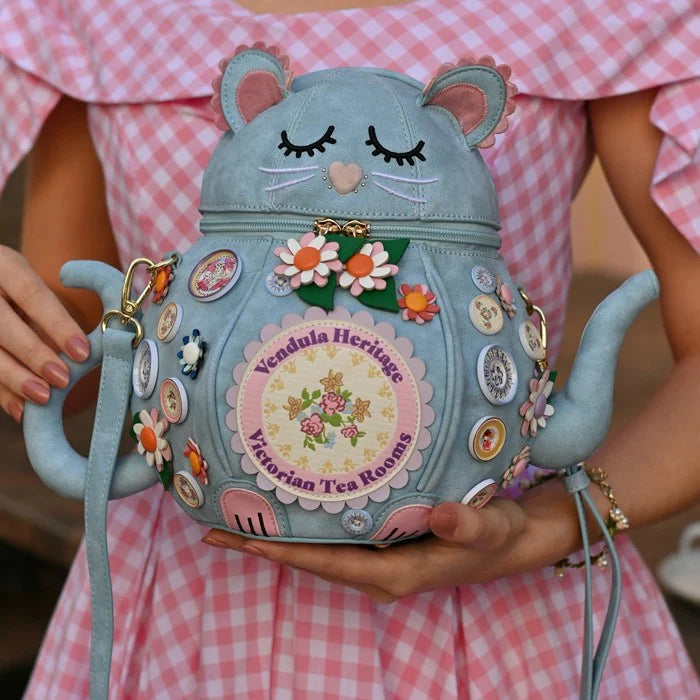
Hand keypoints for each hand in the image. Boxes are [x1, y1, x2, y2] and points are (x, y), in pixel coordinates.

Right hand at [0, 246, 89, 421]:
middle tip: (63, 379)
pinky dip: (1, 393)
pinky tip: (21, 409)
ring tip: (44, 397)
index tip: (83, 352)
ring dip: (14, 378)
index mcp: (4, 265)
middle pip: (2, 324)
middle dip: (34, 354)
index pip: (32, 294)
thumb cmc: (13, 290)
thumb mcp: (28, 285)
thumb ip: (51, 313)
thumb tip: (86, 354)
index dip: (58, 325)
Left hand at [202, 498, 535, 602]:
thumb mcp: (493, 528)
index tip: (247, 541)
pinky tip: (282, 508)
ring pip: (315, 550)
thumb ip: (470, 525)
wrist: (509, 541)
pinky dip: (300, 528)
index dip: (288, 553)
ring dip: (275, 537)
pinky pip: (330, 538)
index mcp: (395, 573)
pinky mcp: (377, 544)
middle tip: (214, 529)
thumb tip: (446, 518)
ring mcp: (374, 559)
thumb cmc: (499, 535)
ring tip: (232, 518)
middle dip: (264, 546)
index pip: (330, 565)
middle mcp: (376, 570)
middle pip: (310, 560)